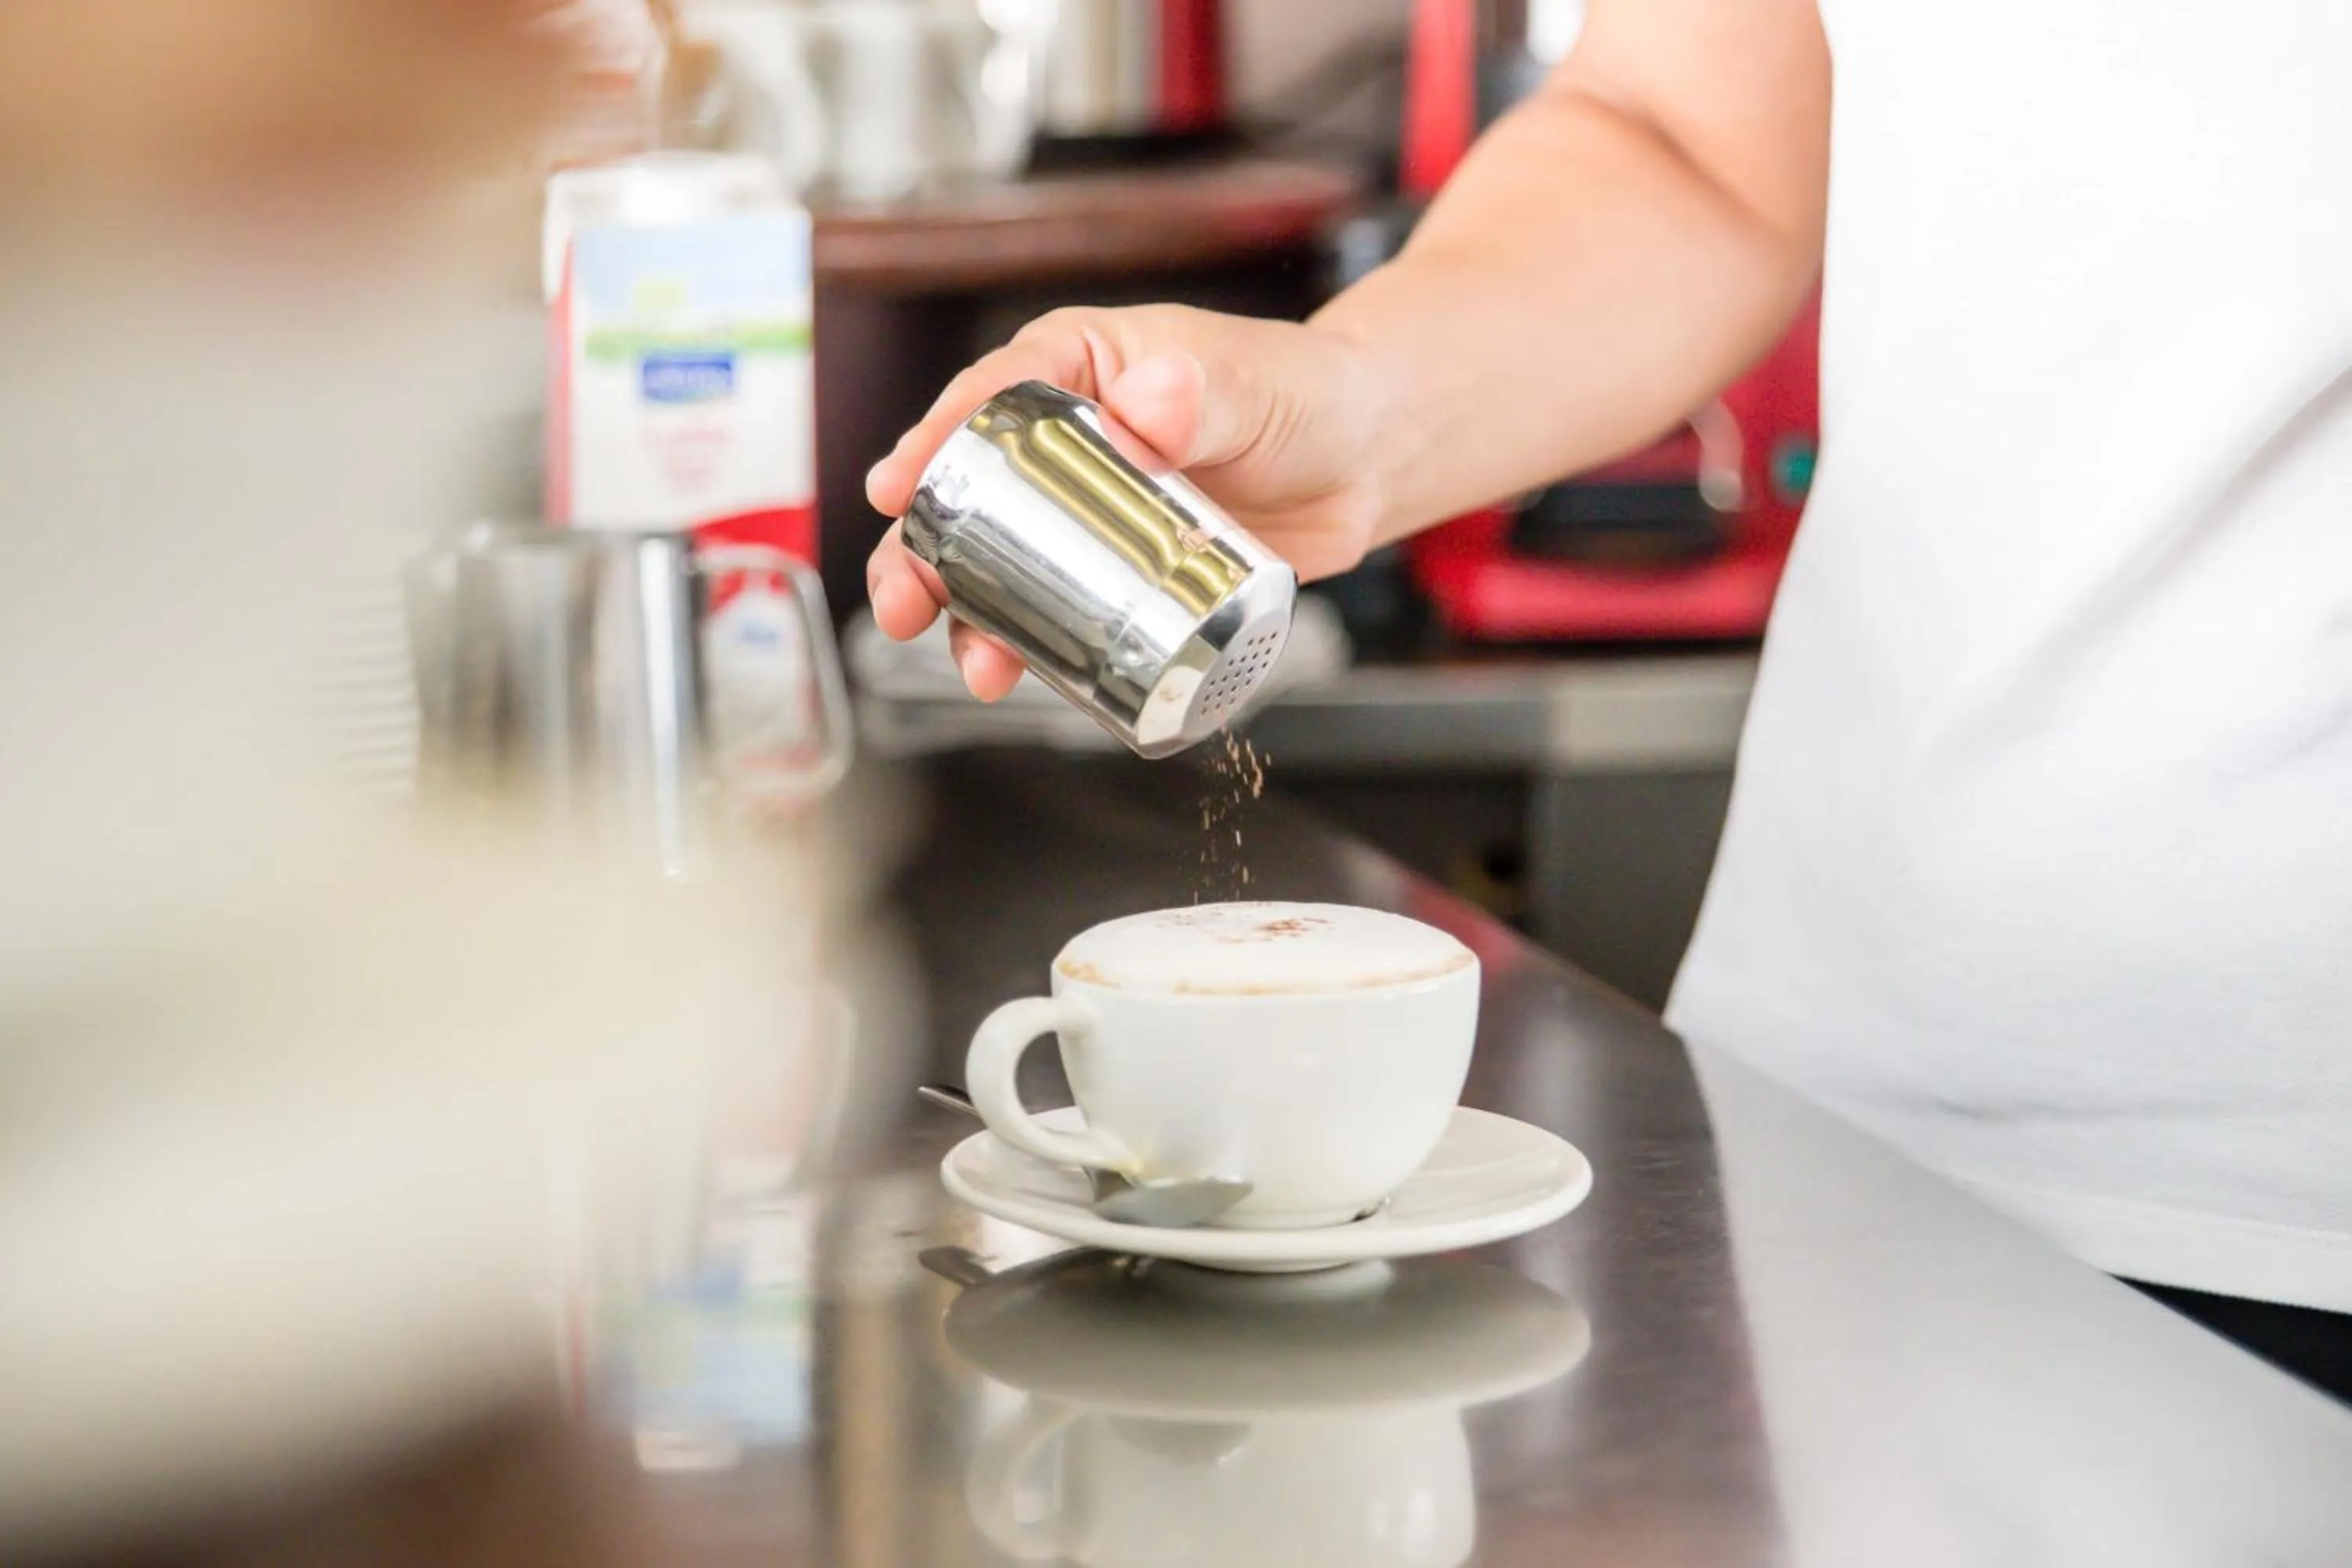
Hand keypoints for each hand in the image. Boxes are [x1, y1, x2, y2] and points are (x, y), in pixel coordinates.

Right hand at [864, 304, 1389, 700]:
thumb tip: (1146, 401)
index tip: (899, 487)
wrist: (1364, 462)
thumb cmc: (1309, 395)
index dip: (935, 441)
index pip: (990, 395)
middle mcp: (1068, 436)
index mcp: (1082, 364)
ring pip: (1001, 558)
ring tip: (974, 662)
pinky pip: (1056, 602)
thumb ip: (1205, 390)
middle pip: (970, 490)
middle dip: (925, 550)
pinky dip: (1029, 640)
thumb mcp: (1257, 386)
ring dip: (969, 613)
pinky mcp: (1117, 566)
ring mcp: (1088, 508)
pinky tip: (1019, 672)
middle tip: (906, 602)